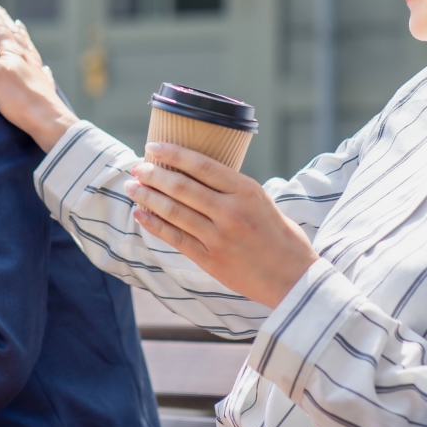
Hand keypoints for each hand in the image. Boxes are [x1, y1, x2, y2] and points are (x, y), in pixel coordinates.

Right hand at [0, 0, 78, 152]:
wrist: (47, 120)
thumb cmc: (17, 98)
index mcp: (12, 52)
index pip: (0, 28)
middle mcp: (26, 58)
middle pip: (14, 34)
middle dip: (4, 20)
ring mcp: (37, 72)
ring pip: (28, 48)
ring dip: (22, 35)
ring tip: (19, 26)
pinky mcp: (44, 87)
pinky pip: (41, 69)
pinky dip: (39, 63)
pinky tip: (43, 66)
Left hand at [125, 143, 319, 308]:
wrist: (294, 278)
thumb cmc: (281, 237)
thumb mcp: (263, 202)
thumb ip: (233, 190)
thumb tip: (197, 176)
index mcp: (246, 191)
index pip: (202, 165)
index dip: (173, 154)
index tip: (152, 147)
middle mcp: (231, 211)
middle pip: (182, 187)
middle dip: (154, 175)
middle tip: (137, 168)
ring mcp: (219, 237)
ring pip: (174, 211)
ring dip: (148, 197)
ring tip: (132, 188)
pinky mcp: (211, 259)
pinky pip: (176, 238)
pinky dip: (155, 224)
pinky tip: (141, 214)